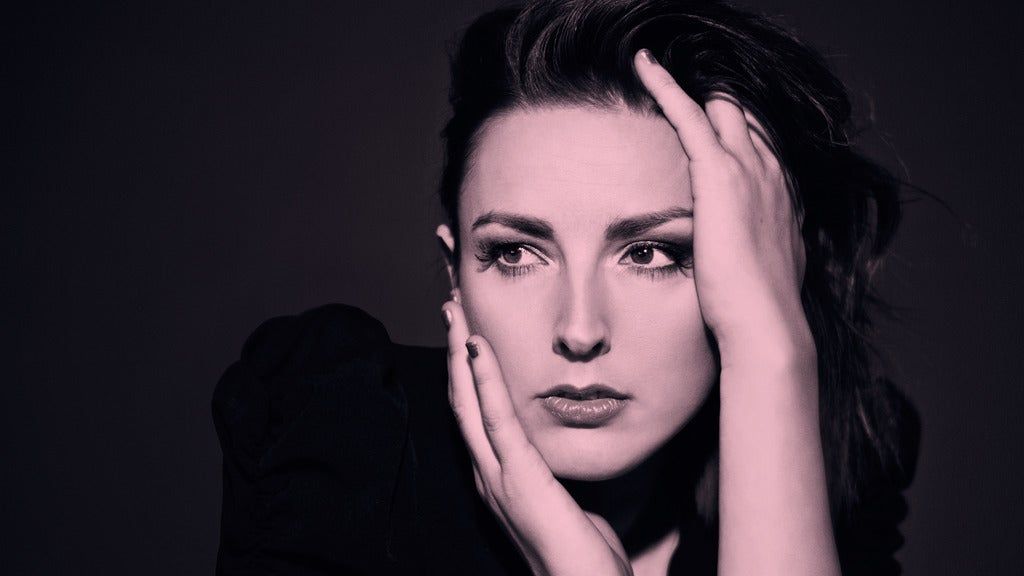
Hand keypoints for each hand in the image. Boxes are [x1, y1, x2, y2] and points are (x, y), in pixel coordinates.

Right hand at [442, 299, 632, 575]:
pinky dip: (484, 380)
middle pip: (462, 401)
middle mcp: (489, 476)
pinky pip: (497, 421)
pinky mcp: (520, 480)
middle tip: (451, 305)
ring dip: (460, 353)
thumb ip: (560, 477)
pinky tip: (478, 347)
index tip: (468, 330)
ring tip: (455, 312)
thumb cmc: (587, 559)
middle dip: (455, 351)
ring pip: (469, 403)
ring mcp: (499, 479)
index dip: (466, 370)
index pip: (476, 414)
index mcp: (500, 478)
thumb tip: (570, 454)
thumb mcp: (572, 505)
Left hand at [634, 49, 812, 369]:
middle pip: (744, 116)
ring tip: (655, 65)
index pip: (759, 145)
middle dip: (717, 99)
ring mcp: (748, 170)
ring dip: (690, 85)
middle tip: (683, 85)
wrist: (765, 324)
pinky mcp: (720, 173)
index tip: (712, 120)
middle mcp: (770, 174)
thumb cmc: (756, 311)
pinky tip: (644, 66)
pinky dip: (665, 85)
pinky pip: (689, 113)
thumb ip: (752, 251)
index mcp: (780, 197)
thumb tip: (742, 259)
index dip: (735, 129)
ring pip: (720, 105)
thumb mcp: (761, 272)